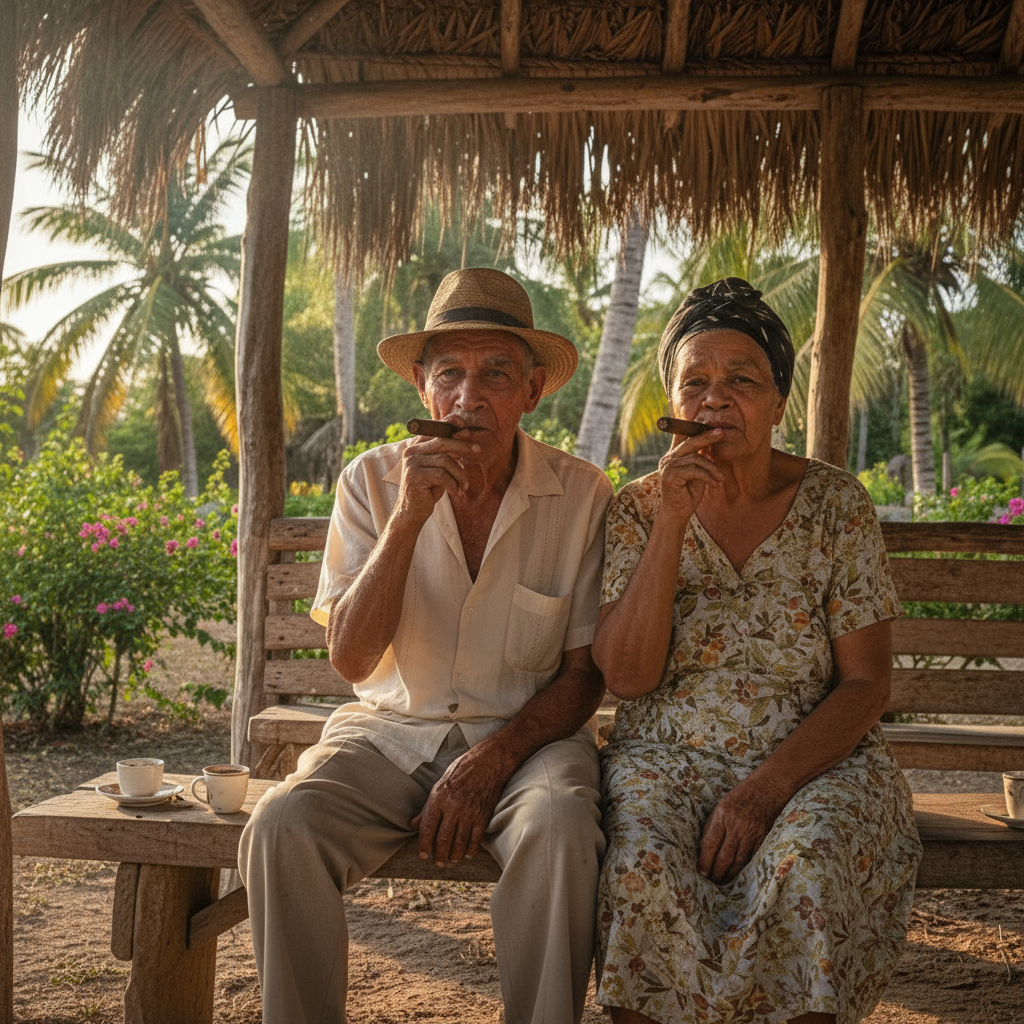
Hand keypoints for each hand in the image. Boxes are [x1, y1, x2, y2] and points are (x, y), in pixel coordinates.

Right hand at [395, 418, 480, 525]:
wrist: (412, 512)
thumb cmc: (429, 489)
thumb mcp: (439, 468)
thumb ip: (446, 453)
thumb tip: (464, 435)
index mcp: (416, 446)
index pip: (434, 430)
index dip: (450, 425)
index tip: (466, 428)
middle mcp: (411, 451)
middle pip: (442, 441)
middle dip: (462, 445)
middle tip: (478, 449)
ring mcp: (411, 463)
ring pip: (445, 460)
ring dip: (459, 474)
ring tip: (464, 485)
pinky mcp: (414, 476)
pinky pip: (442, 475)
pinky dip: (452, 484)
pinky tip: (454, 491)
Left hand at [411, 743, 509, 865]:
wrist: (489, 761)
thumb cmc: (462, 769)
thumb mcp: (440, 784)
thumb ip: (427, 807)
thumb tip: (413, 824)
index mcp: (439, 797)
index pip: (428, 828)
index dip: (424, 845)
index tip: (424, 855)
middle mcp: (454, 807)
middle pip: (444, 840)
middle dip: (439, 855)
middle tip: (438, 862)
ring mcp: (470, 812)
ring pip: (460, 843)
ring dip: (454, 857)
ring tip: (450, 862)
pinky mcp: (484, 816)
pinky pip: (476, 839)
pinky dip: (470, 850)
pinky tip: (466, 855)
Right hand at [657, 428, 724, 524]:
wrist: (678, 514)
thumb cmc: (688, 495)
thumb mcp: (697, 474)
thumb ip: (699, 460)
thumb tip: (710, 444)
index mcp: (673, 457)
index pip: (684, 438)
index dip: (697, 430)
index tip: (713, 426)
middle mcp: (668, 459)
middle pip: (690, 442)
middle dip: (707, 437)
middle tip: (722, 432)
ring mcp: (668, 466)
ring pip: (695, 458)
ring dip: (712, 467)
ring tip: (721, 477)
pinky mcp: (671, 475)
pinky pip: (695, 470)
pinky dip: (707, 476)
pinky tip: (714, 484)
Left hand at [697, 777, 786, 883]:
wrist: (766, 789)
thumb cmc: (739, 798)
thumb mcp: (720, 807)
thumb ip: (711, 827)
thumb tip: (703, 851)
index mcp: (722, 816)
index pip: (710, 844)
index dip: (705, 861)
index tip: (701, 872)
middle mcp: (737, 825)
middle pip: (724, 856)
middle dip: (716, 872)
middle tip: (711, 882)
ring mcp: (752, 833)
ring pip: (738, 861)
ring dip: (729, 874)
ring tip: (722, 881)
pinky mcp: (763, 838)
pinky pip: (751, 858)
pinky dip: (743, 869)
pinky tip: (737, 875)